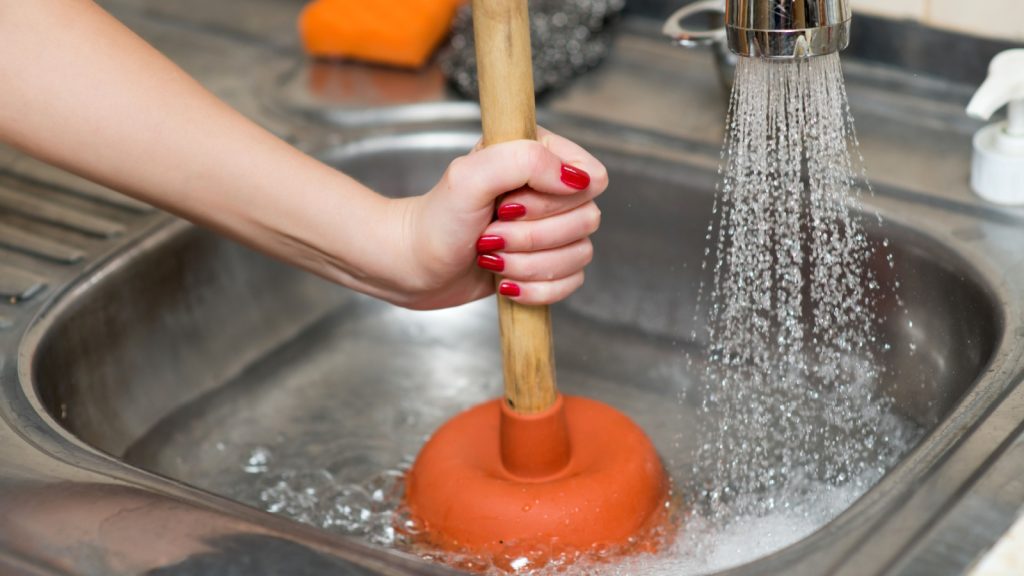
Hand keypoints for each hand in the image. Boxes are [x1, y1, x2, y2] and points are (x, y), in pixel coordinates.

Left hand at [387, 127, 605, 309]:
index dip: (558, 199)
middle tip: (490, 234)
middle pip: (587, 219)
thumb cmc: (434, 220)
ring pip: (580, 254)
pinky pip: (571, 282)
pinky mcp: (545, 264)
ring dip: (531, 265)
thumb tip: (576, 179)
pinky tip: (506, 283)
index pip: (591, 176)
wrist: (411, 265)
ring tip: (491, 258)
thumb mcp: (469, 178)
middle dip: (534, 237)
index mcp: (539, 154)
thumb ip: (524, 160)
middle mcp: (550, 189)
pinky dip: (537, 289)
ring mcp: (550, 229)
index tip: (511, 205)